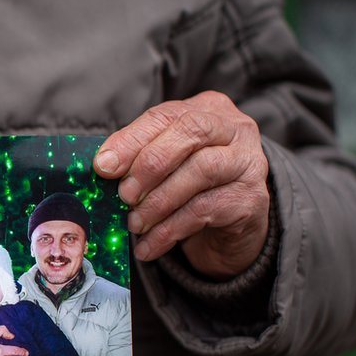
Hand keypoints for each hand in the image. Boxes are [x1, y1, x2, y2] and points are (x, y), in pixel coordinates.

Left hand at [93, 91, 269, 279]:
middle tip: (124, 196)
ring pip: (201, 170)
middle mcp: (234, 129)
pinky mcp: (252, 198)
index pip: (166, 116)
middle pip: (191, 132)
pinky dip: (169, 230)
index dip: (132, 140)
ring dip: (158, 201)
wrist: (231, 228)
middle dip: (150, 165)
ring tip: (134, 224)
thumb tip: (102, 166)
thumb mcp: (165, 166)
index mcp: (207, 110)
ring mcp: (249, 161)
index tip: (103, 166)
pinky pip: (206, 210)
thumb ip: (138, 159)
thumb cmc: (189, 188)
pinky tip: (149, 246)